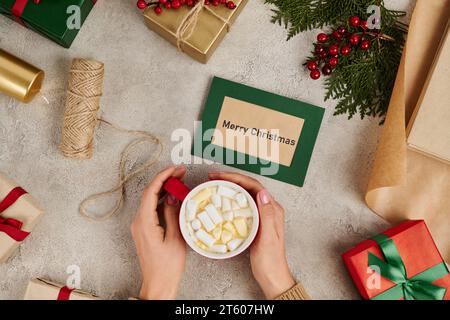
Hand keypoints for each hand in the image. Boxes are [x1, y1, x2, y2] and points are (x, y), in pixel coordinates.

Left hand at [131, 166, 186, 299]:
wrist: (158, 283)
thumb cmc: (167, 266)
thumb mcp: (176, 238)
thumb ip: (173, 214)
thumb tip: (173, 196)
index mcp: (144, 222)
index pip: (151, 191)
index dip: (163, 176)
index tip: (175, 169)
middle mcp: (138, 222)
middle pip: (149, 193)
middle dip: (165, 180)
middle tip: (181, 172)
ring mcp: (139, 226)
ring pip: (150, 200)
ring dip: (164, 189)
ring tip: (180, 181)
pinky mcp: (144, 229)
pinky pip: (151, 208)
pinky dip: (162, 199)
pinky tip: (173, 197)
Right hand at [208, 172, 295, 299]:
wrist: (272, 276)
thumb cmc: (271, 260)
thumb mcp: (268, 238)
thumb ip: (267, 215)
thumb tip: (262, 193)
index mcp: (273, 209)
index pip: (254, 186)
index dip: (237, 178)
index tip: (221, 177)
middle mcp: (268, 209)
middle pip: (248, 187)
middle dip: (231, 179)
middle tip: (213, 177)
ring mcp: (261, 215)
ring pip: (244, 195)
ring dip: (230, 187)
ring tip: (215, 185)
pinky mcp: (254, 222)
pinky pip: (242, 205)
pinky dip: (231, 200)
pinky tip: (222, 201)